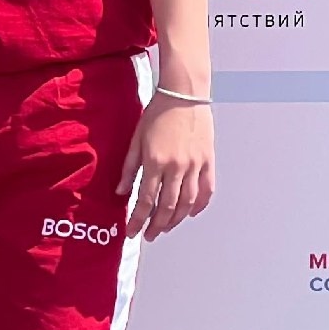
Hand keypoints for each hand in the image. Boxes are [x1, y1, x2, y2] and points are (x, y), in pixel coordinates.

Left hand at [116, 97, 213, 240]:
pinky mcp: (208, 160)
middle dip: (156, 225)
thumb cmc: (156, 114)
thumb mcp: (136, 140)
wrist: (183, 94)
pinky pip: (207, 189)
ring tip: (165, 227)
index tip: (132, 232)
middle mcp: (177, 166)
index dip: (138, 220)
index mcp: (155, 161)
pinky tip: (191, 213)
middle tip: (148, 235)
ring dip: (176, 219)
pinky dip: (199, 205)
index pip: (145, 200)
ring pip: (188, 202)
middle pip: (167, 206)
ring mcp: (195, 164)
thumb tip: (120, 192)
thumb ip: (129, 168)